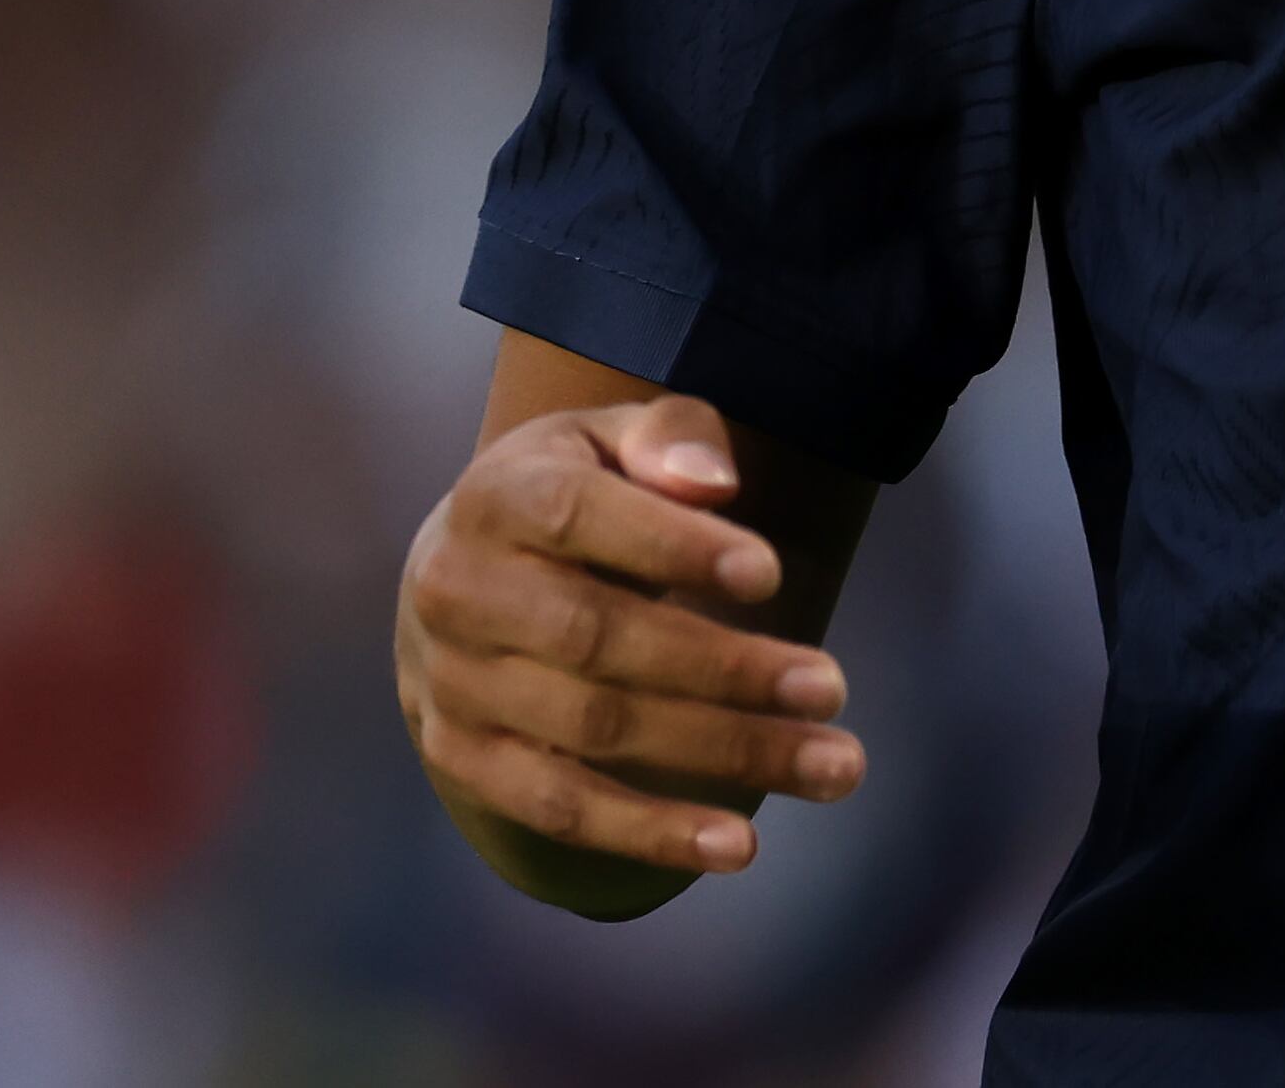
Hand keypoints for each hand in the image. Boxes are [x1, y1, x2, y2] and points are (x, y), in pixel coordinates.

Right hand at [394, 392, 866, 892]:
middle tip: (832, 687)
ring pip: (593, 730)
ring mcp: (456, 686)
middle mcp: (460, 592)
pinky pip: (559, 810)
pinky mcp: (465, 761)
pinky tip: (740, 845)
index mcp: (495, 497)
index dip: (672, 546)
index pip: (577, 516)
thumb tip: (715, 481)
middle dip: (723, 666)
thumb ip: (667, 439)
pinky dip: (650, 834)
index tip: (770, 574)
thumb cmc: (564, 500)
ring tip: (832, 766)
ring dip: (721, 752)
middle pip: (595, 636)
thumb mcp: (607, 442)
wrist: (452, 581)